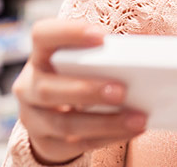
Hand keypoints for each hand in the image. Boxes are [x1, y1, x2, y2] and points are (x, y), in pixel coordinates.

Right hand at [12, 19, 147, 164]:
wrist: (53, 113)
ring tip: (138, 118)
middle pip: (49, 88)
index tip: (102, 35)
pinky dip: (107, 137)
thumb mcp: (84, 59)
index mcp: (41, 54)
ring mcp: (34, 117)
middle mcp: (29, 85)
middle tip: (122, 90)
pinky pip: (76, 144)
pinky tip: (131, 130)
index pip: (43, 35)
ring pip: (65, 123)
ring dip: (105, 122)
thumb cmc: (79, 74)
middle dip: (87, 90)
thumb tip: (146, 49)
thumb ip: (107, 52)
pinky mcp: (46, 143)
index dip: (69, 33)